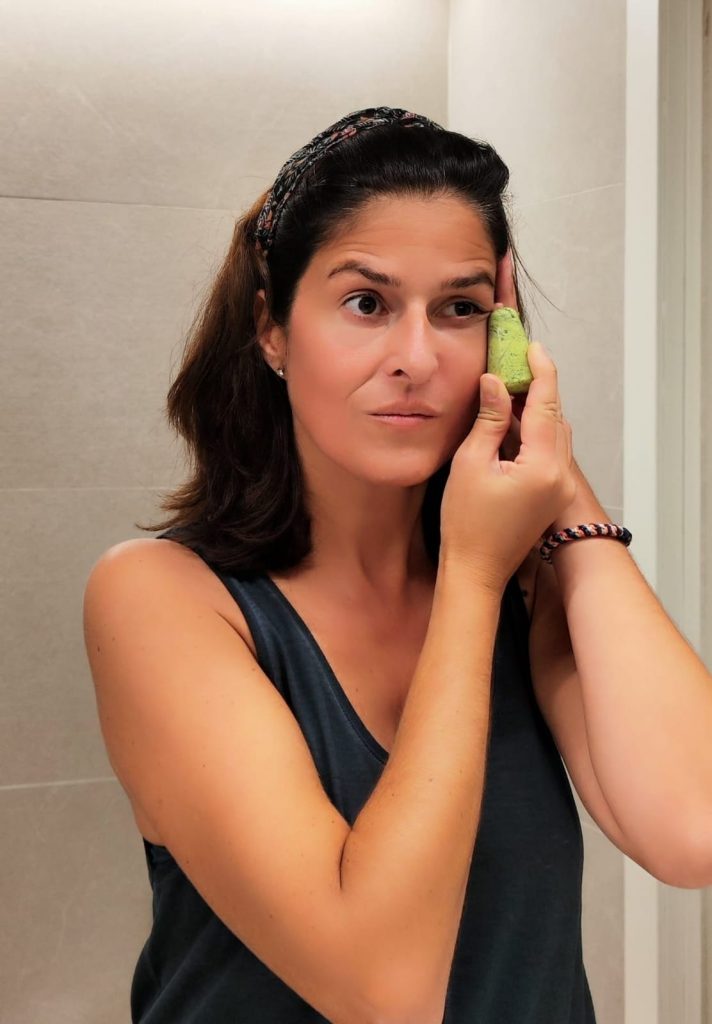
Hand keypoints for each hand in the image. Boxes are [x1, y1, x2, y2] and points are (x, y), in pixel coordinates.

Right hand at [493, 249, 578, 534]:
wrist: (476, 571)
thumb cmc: (467, 525)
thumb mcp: (471, 464)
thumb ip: (489, 420)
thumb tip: (496, 382)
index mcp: (543, 466)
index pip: (548, 404)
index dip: (541, 370)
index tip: (531, 346)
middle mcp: (560, 475)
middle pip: (556, 416)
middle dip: (538, 387)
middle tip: (515, 362)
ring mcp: (559, 487)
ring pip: (556, 434)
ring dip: (538, 410)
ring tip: (510, 390)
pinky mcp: (552, 495)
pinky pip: (551, 452)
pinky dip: (536, 432)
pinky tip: (513, 424)